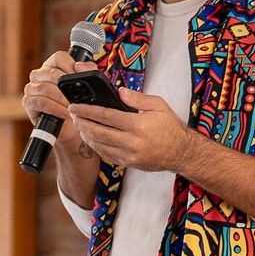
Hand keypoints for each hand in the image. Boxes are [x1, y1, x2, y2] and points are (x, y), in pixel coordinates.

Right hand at [22, 50, 98, 152]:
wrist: (72, 128)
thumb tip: (79, 65)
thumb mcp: (88, 88)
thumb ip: (89, 73)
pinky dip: (55, 108)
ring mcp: (31, 88)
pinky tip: (65, 113)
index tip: (80, 78)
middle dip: (67, 86)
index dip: (70, 66)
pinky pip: (40, 102)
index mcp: (53, 66)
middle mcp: (40, 74)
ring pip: (45, 88)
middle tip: (78, 97)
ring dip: (62, 99)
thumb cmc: (79, 105)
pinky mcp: (28, 102)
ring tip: (73, 107)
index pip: (59, 57)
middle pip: (51, 73)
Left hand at [68, 88, 190, 172]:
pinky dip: (96, 146)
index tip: (75, 106)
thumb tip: (119, 91)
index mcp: (138, 125)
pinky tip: (92, 138)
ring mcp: (129, 155)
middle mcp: (132, 142)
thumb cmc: (171, 128)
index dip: (87, 110)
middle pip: (97, 132)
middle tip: (73, 115)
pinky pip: (106, 155)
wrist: (181, 153)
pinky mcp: (128, 163)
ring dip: (86, 135)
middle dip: (81, 122)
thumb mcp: (159, 106)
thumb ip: (138, 98)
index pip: (105, 116)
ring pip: (99, 145)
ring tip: (80, 125)